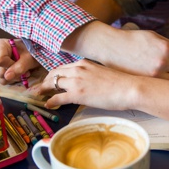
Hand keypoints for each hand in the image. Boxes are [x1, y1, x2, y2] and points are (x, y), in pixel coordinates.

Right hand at [0, 38, 40, 83]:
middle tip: (25, 69)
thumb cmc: (31, 51)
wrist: (31, 53)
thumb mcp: (29, 58)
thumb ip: (20, 67)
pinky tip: (18, 72)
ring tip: (23, 70)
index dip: (10, 65)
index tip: (20, 63)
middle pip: (0, 71)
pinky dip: (13, 79)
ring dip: (15, 77)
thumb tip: (7, 77)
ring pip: (1, 77)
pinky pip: (3, 80)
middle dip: (14, 73)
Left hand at [30, 59, 144, 109]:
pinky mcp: (77, 94)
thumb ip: (90, 75)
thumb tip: (86, 83)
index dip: (53, 75)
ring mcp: (76, 81)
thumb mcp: (101, 73)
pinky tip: (47, 105)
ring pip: (52, 83)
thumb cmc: (121, 83)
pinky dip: (50, 101)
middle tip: (38, 88)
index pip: (62, 68)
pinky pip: (57, 97)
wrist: (129, 88)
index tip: (48, 80)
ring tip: (38, 95)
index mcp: (83, 63)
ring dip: (43, 89)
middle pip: (54, 74)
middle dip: (44, 81)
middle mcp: (77, 69)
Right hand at [63, 22, 168, 80]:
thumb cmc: (132, 40)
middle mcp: (162, 62)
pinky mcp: (146, 81)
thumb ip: (167, 44)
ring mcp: (154, 74)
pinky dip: (159, 83)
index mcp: (165, 48)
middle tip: (167, 65)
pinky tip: (153, 77)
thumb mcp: (152, 36)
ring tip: (159, 72)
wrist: (112, 47)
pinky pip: (160, 86)